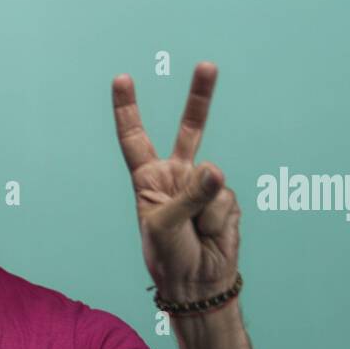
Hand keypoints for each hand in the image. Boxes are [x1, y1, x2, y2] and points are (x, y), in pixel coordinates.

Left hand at [112, 62, 239, 300]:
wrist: (198, 283)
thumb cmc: (169, 256)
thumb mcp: (165, 226)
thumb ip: (189, 196)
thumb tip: (216, 169)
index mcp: (149, 179)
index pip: (135, 138)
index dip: (128, 109)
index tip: (122, 79)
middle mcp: (176, 176)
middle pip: (190, 129)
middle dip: (201, 97)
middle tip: (207, 65)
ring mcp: (204, 185)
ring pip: (211, 179)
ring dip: (204, 211)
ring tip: (195, 232)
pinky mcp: (227, 199)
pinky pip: (226, 200)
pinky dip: (218, 220)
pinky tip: (212, 234)